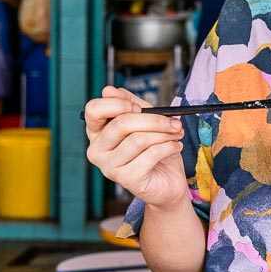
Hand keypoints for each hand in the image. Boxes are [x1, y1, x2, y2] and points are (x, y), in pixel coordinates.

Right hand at [85, 86, 188, 209]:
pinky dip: (168, 147)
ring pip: (138, 139)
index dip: (117, 104)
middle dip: (154, 119)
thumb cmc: (155, 149)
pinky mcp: (126, 179)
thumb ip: (131, 103)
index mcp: (98, 132)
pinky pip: (150, 155)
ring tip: (177, 134)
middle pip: (121, 123)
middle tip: (174, 121)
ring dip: (164, 134)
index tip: (139, 106)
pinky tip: (175, 147)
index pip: (93, 110)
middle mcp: (97, 150)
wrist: (167, 181)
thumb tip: (109, 89)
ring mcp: (109, 167)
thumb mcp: (146, 120)